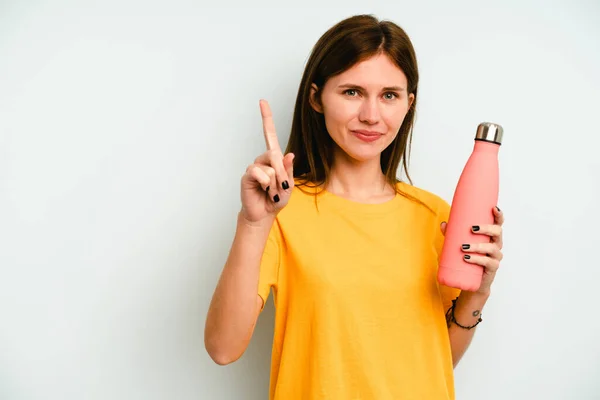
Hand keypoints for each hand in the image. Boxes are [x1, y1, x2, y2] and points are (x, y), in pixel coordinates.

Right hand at [240, 99, 294, 224]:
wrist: (264, 214)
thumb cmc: (276, 199)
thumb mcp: (289, 185)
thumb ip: (289, 170)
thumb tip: (289, 154)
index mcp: (274, 158)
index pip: (270, 134)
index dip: (266, 118)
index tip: (262, 101)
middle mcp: (263, 159)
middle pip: (275, 155)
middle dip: (283, 173)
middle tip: (282, 188)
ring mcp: (254, 166)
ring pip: (270, 168)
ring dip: (275, 183)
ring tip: (272, 192)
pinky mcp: (247, 175)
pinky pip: (260, 174)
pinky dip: (267, 185)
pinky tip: (264, 191)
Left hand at [440, 206, 503, 293]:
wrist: (473, 280)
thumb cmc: (468, 257)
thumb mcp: (459, 243)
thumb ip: (452, 233)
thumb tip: (444, 224)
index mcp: (491, 236)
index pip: (499, 223)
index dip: (499, 215)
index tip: (494, 208)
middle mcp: (497, 244)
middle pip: (497, 232)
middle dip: (486, 229)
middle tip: (472, 229)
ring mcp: (496, 256)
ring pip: (491, 248)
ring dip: (477, 246)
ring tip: (463, 247)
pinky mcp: (492, 268)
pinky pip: (487, 262)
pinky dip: (476, 259)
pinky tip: (467, 258)